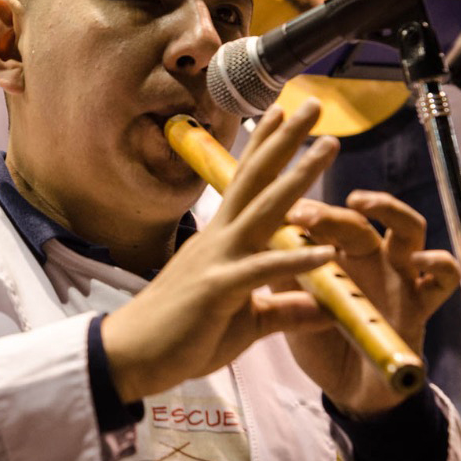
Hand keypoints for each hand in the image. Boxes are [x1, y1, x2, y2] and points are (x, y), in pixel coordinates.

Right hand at [101, 100, 337, 403]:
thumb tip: (326, 309)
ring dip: (299, 177)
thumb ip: (286, 310)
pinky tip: (326, 252)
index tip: (284, 112)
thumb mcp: (246, 321)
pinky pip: (264, 269)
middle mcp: (221, 238)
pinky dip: (295, 259)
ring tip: (328, 147)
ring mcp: (219, 260)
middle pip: (258, 179)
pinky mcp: (219, 290)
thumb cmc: (182, 335)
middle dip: (287, 142)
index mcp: (222, 239)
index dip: (266, 147)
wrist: (132, 356)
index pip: (247, 182)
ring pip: (264, 210)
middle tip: (313, 104)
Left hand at [282, 190, 459, 416]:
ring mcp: (398, 277)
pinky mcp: (421, 304)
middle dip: (332, 213)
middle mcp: (370, 259)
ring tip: (363, 202)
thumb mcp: (292, 305)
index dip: (306, 211)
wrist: (347, 393)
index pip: (325, 219)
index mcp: (337, 255)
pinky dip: (439, 264)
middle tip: (305, 215)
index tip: (281, 213)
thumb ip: (279, 272)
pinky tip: (420, 261)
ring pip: (409, 229)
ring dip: (390, 210)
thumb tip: (250, 234)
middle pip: (360, 220)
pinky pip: (444, 278)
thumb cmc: (320, 343)